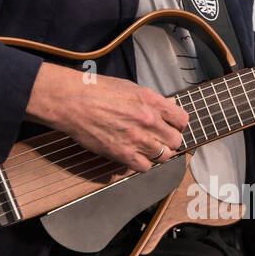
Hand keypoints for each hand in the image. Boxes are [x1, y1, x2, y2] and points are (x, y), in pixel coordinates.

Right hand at [27, 63, 190, 172]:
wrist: (72, 101)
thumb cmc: (96, 91)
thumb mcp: (130, 88)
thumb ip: (152, 100)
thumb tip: (169, 106)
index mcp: (151, 101)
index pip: (182, 119)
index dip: (178, 125)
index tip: (171, 127)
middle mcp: (148, 121)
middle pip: (175, 141)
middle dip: (169, 141)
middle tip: (159, 139)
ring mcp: (137, 139)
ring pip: (164, 157)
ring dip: (157, 154)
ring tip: (147, 149)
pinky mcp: (123, 154)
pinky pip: (145, 167)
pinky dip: (142, 164)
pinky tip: (135, 156)